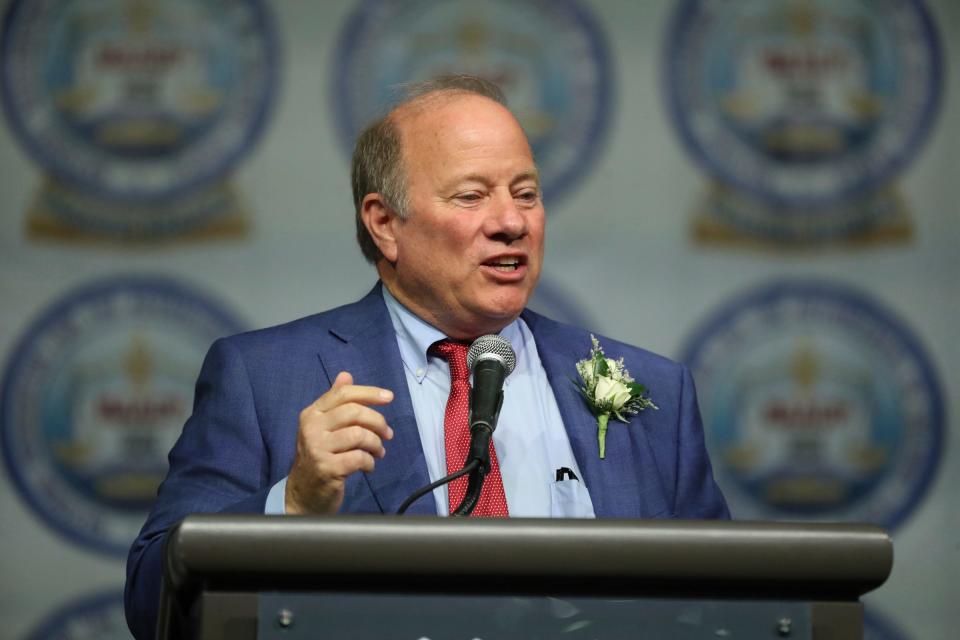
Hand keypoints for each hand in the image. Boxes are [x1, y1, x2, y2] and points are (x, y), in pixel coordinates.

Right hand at [285, 371, 393, 513]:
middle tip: (388, 433)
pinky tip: (368, 466)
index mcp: (311, 414)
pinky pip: (359, 458)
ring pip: (359, 435)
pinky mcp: (326, 469)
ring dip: (376, 443)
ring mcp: (317, 449)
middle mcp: (311, 428)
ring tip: (378, 451)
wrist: (303, 493)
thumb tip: (346, 375)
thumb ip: (335, 402)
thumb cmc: (319, 456)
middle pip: (354, 412)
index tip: (389, 397)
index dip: (369, 393)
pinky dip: (370, 462)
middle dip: (378, 421)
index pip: (343, 394)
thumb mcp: (323, 427)